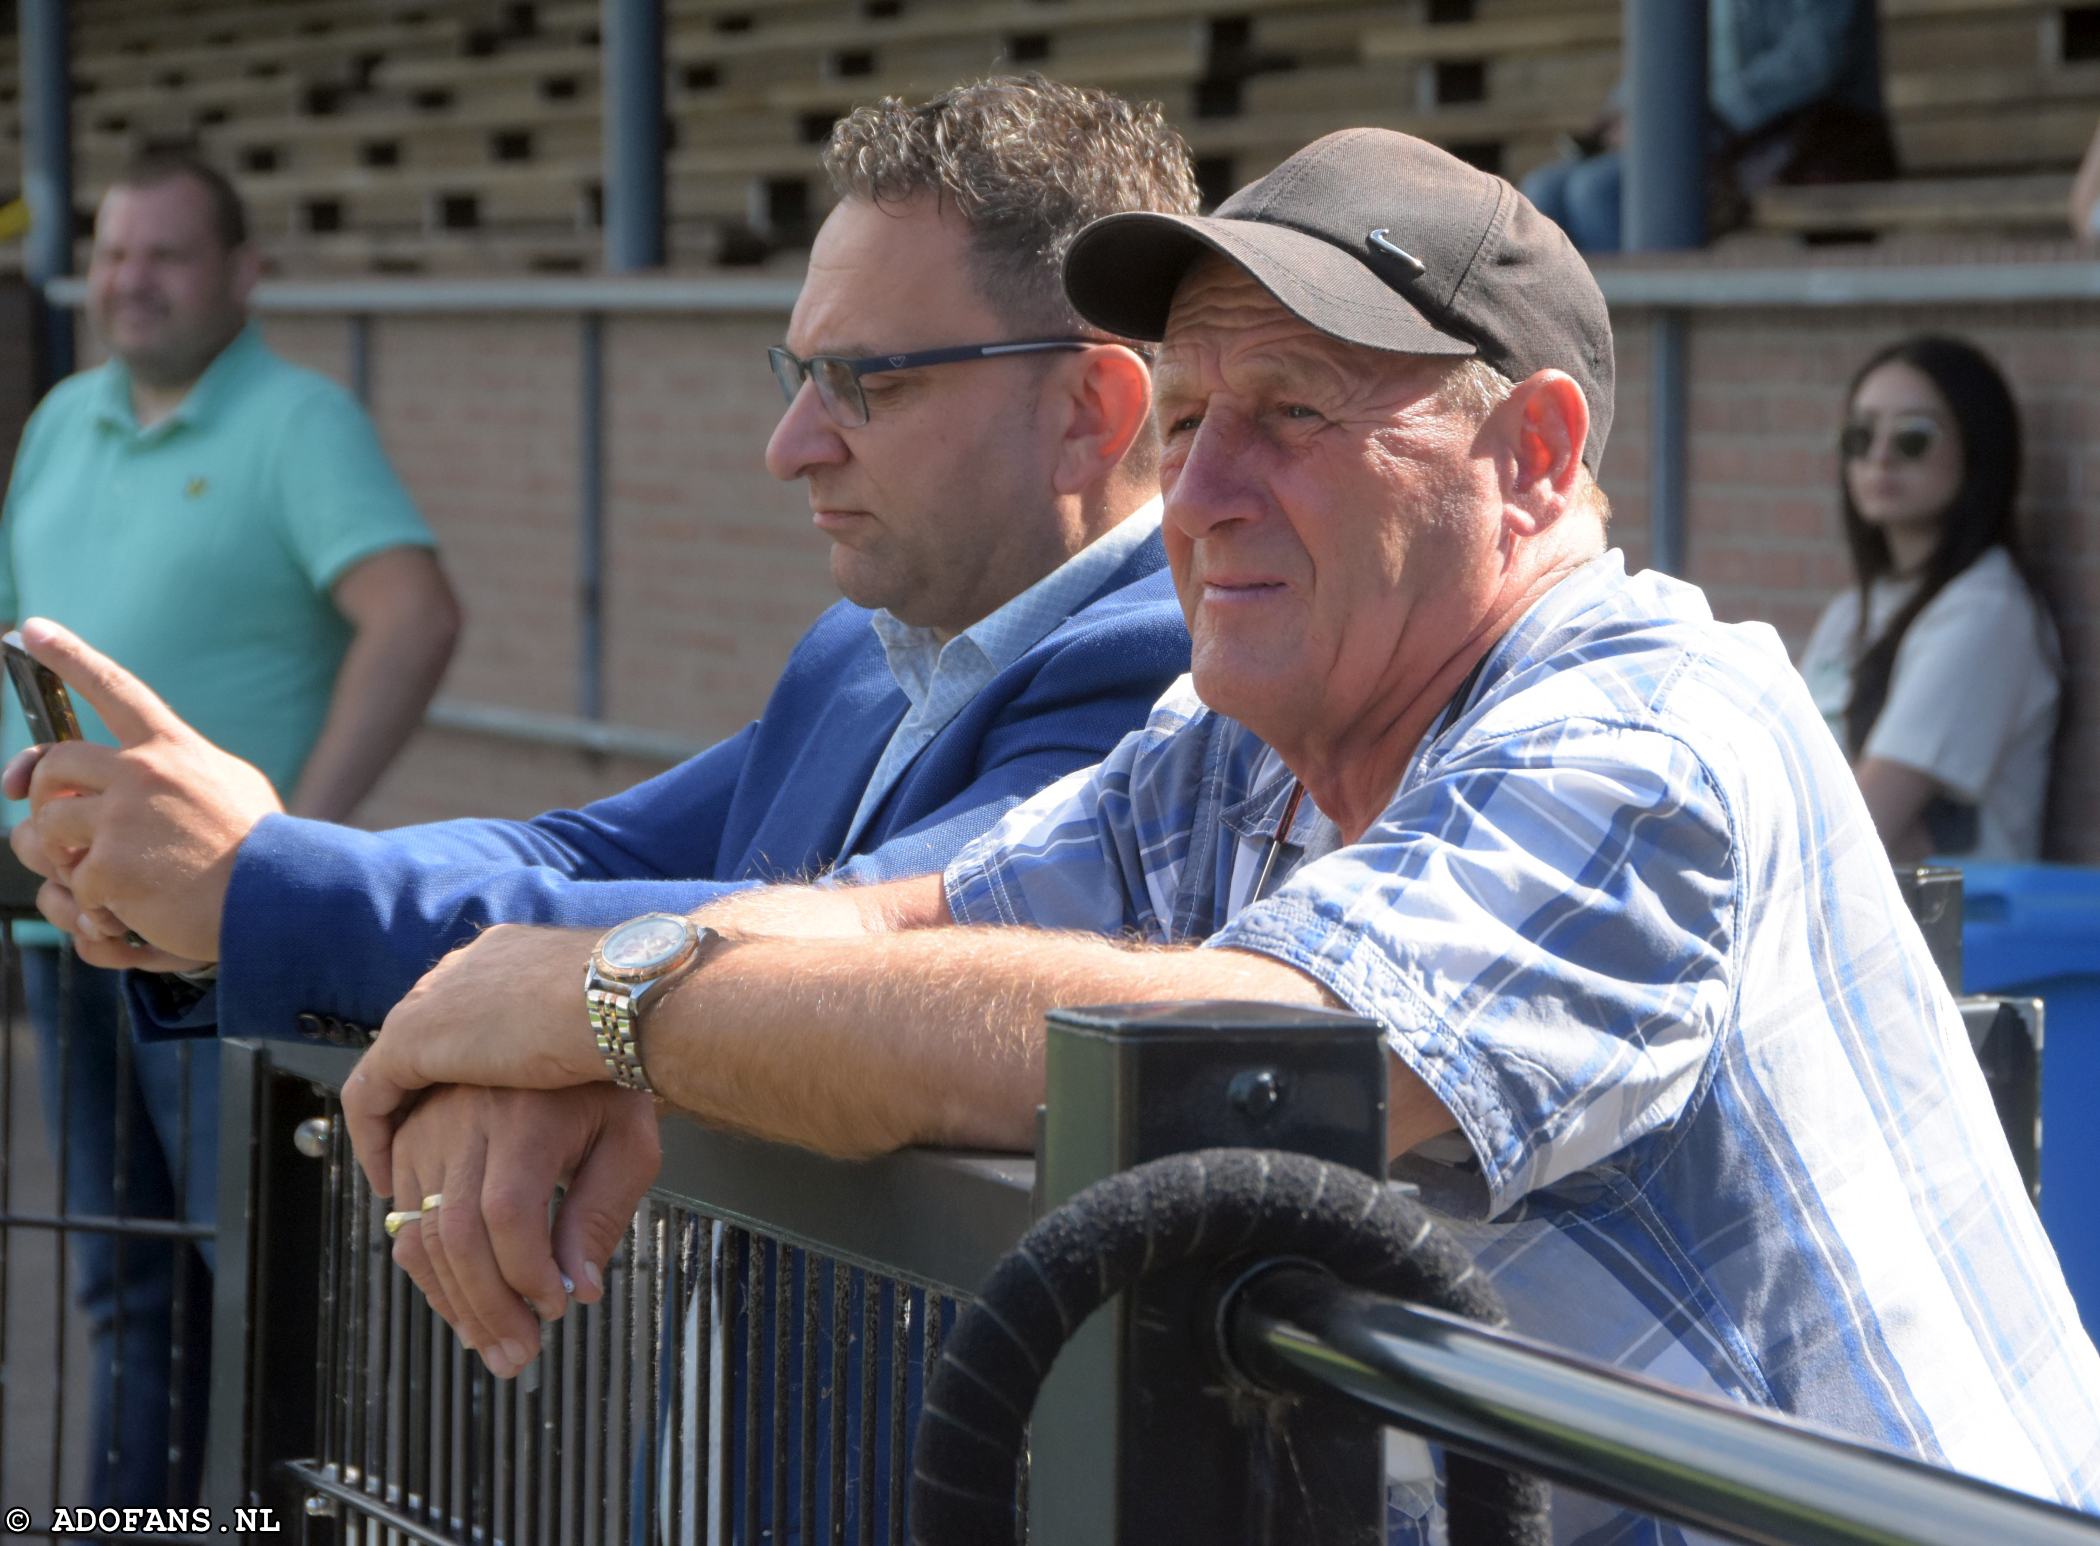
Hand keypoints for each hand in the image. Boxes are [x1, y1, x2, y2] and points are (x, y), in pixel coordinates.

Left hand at [10, 618, 282, 961]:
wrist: (279, 899)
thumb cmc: (262, 849)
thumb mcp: (233, 786)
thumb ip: (182, 770)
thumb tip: (134, 770)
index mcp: (173, 748)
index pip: (114, 689)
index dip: (68, 656)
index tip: (28, 630)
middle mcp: (141, 773)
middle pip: (53, 763)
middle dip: (38, 792)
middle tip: (49, 819)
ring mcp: (121, 819)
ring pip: (43, 828)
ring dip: (59, 858)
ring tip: (97, 882)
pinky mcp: (109, 868)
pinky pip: (72, 886)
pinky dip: (95, 909)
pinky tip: (128, 916)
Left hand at [343, 922, 608, 1198]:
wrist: (621, 999)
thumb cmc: (634, 1021)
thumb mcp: (601, 1036)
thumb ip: (581, 1059)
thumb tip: (586, 1109)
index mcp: (509, 959)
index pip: (470, 1009)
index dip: (468, 1062)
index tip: (477, 1114)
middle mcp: (463, 971)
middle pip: (428, 1039)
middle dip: (429, 1099)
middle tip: (439, 1153)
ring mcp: (434, 1000)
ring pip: (396, 1072)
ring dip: (402, 1126)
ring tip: (412, 1178)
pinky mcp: (412, 1035)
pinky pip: (372, 1094)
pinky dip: (376, 1138)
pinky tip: (393, 1181)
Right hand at [388, 1084, 660, 1378]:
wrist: (567, 1029)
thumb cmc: (606, 1091)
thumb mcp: (627, 1142)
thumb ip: (602, 1214)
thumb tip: (580, 1288)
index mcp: (524, 1112)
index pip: (507, 1211)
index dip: (526, 1272)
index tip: (558, 1307)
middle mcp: (464, 1117)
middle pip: (457, 1232)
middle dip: (488, 1306)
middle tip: (520, 1355)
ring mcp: (427, 1129)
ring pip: (421, 1236)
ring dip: (456, 1304)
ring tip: (495, 1347)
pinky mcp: (408, 1143)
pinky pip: (404, 1223)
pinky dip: (431, 1276)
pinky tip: (465, 1309)